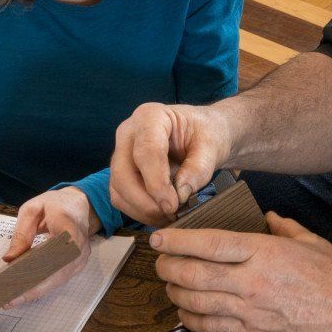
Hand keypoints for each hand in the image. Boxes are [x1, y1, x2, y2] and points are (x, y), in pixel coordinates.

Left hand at [3, 187, 98, 306]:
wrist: (79, 204)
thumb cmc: (56, 204)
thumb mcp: (32, 210)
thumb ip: (21, 234)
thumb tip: (9, 258)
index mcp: (68, 229)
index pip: (50, 256)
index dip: (32, 273)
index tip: (13, 283)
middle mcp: (79, 248)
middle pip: (54, 275)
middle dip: (30, 290)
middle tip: (7, 301)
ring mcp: (80, 259)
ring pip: (57, 281)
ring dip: (35, 291)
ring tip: (12, 299)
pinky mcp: (78, 265)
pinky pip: (59, 279)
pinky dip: (42, 286)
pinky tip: (25, 291)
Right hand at [110, 102, 233, 224]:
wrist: (204, 134)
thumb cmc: (207, 133)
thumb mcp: (213, 145)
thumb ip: (200, 167)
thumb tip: (181, 193)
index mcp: (150, 116)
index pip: (146, 153)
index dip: (157, 183)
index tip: (173, 205)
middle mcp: (128, 133)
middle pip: (123, 174)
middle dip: (145, 202)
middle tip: (171, 213)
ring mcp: (122, 153)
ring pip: (118, 189)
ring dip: (142, 209)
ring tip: (170, 215)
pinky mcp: (122, 172)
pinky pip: (120, 198)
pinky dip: (139, 211)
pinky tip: (161, 214)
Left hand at [151, 213, 331, 331]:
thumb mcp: (311, 241)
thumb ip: (283, 227)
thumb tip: (267, 217)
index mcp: (264, 252)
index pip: (208, 244)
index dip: (177, 241)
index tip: (159, 238)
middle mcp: (252, 282)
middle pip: (193, 274)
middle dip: (168, 268)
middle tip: (160, 262)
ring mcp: (251, 311)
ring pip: (196, 303)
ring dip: (175, 294)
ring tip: (170, 285)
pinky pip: (212, 328)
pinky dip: (191, 320)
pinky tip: (185, 313)